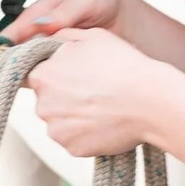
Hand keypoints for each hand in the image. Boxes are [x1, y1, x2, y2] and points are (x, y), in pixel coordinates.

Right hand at [0, 0, 127, 105]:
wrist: (129, 20)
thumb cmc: (105, 2)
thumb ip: (67, 11)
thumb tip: (40, 25)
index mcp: (34, 19)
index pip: (1, 41)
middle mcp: (31, 38)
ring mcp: (40, 56)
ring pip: (10, 74)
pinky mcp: (52, 70)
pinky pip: (29, 82)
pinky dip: (15, 92)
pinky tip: (0, 107)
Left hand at [22, 27, 170, 156]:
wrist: (150, 101)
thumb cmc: (123, 66)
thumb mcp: (92, 36)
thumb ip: (62, 36)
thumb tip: (47, 38)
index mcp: (42, 75)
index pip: (34, 75)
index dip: (54, 74)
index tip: (71, 75)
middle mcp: (42, 105)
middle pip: (46, 99)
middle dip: (64, 95)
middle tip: (93, 89)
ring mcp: (57, 130)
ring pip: (60, 121)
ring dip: (74, 115)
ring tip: (103, 106)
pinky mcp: (73, 148)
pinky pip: (74, 139)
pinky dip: (86, 133)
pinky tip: (105, 121)